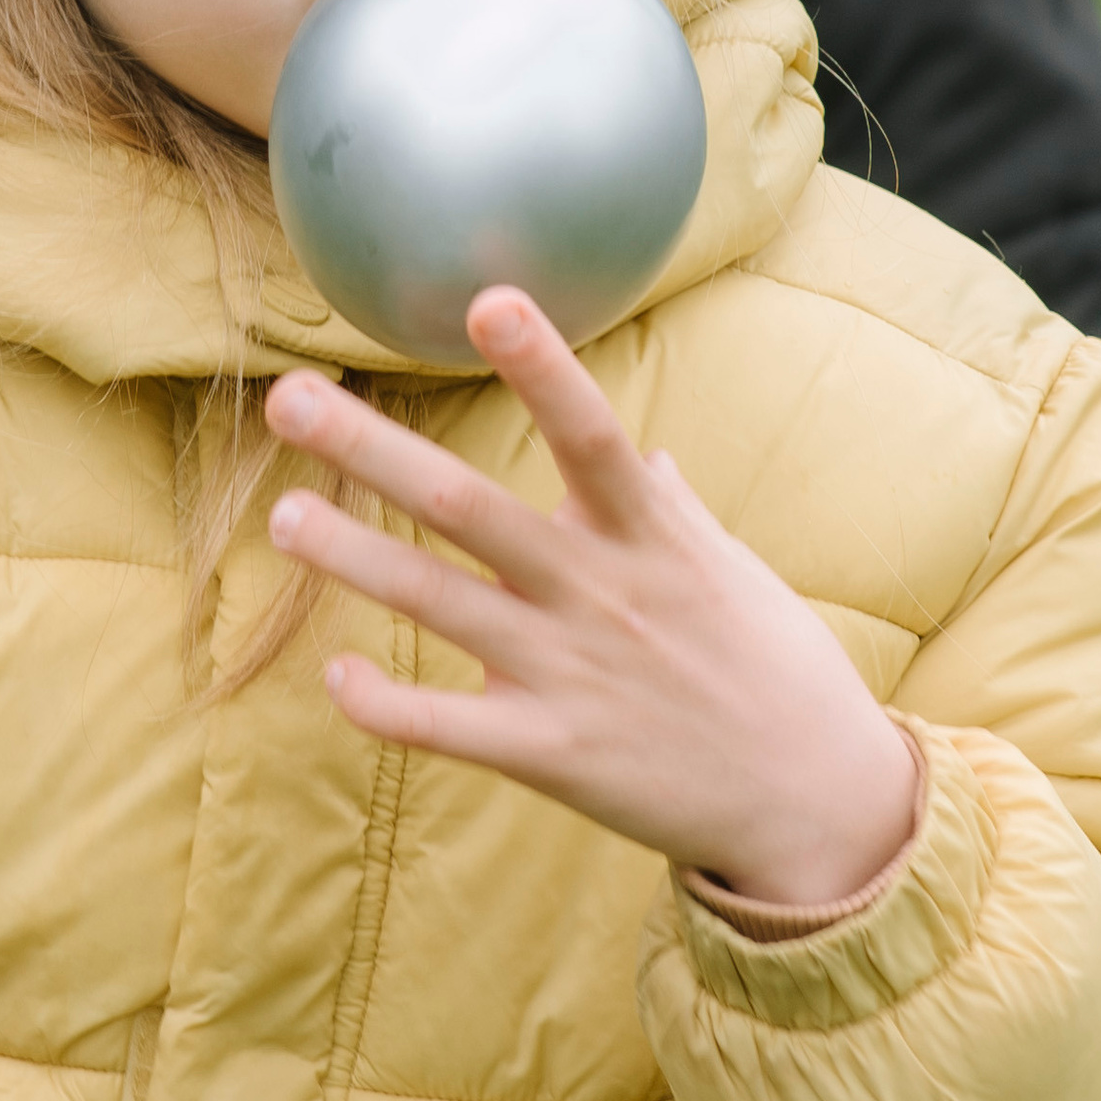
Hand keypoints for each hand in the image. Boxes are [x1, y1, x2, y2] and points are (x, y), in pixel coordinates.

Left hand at [263, 286, 919, 910]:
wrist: (820, 801)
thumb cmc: (775, 668)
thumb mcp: (731, 570)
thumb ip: (672, 512)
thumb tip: (648, 461)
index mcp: (649, 532)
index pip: (590, 429)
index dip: (541, 365)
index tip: (488, 299)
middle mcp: (599, 590)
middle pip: (468, 506)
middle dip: (371, 451)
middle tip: (287, 399)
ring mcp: (570, 671)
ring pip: (438, 601)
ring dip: (352, 557)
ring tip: (280, 517)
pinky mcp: (552, 752)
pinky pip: (448, 726)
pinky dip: (387, 704)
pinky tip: (337, 674)